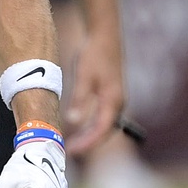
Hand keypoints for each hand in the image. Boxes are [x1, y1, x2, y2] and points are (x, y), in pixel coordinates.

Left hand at [63, 28, 124, 155]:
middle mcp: (118, 104)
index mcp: (113, 101)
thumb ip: (80, 99)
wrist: (104, 36)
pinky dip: (92, 125)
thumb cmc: (94, 54)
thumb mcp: (84, 76)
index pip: (101, 130)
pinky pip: (103, 117)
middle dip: (88, 143)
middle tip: (69, 151)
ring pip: (104, 125)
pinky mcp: (111, 96)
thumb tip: (73, 121)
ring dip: (90, 136)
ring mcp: (116, 100)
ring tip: (72, 144)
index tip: (73, 151)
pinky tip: (79, 128)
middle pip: (104, 131)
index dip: (87, 143)